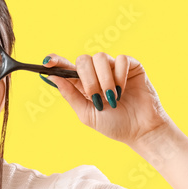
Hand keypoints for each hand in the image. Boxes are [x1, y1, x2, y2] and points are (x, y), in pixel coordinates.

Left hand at [41, 52, 173, 146]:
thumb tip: (51, 77)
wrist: (140, 130)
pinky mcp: (131, 65)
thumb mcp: (87, 114)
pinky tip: (124, 89)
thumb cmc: (114, 125)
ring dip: (104, 80)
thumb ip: (70, 95)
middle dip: (88, 79)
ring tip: (112, 98)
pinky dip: (120, 75)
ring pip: (100, 58)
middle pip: (83, 60)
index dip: (56, 61)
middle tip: (96, 97)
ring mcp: (113, 68)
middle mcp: (97, 73)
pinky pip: (120, 59)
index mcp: (83, 84)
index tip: (47, 62)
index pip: (66, 67)